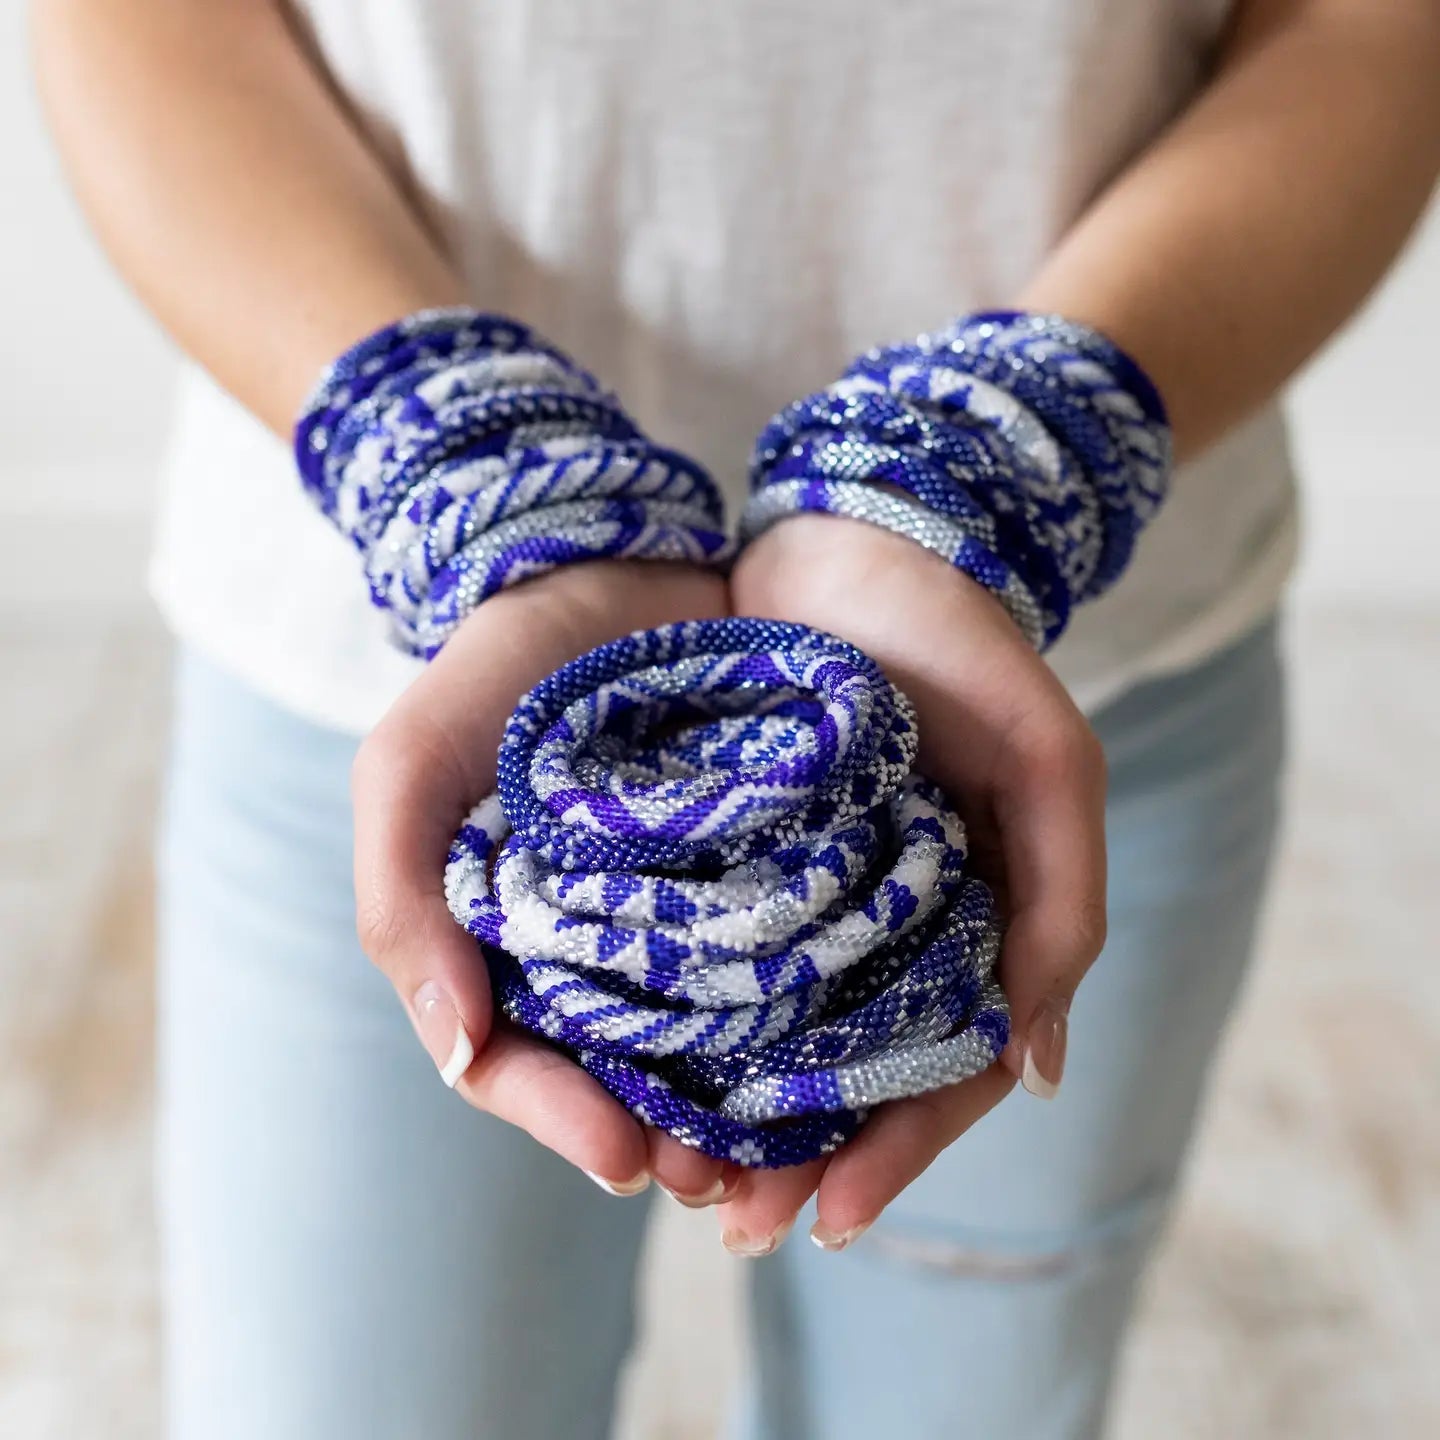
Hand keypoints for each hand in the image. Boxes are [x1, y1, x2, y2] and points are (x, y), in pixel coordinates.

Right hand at [351, 560, 740, 1206]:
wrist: (613, 567)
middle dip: (666, 1139)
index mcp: (501, 940)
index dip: (564, 1123)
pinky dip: (794, 1014)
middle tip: (725, 1183)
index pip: (517, 1063)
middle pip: (618, 1076)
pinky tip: (837, 1050)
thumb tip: (457, 1047)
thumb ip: (400, 896)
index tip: (629, 1160)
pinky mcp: (753, 869)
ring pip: (701, 1039)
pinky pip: (770, 957)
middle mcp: (589, 944)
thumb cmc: (499, 668)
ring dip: (736, 1108)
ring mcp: (674, 912)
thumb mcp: (413, 763)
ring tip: (784, 1151)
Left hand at [718, 515, 1107, 1253]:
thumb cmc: (961, 642)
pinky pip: (712, 954)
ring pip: (773, 1036)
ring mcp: (806, 892)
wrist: (857, 534)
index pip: (940, 1071)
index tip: (830, 1219)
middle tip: (729, 1220)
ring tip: (672, 1175)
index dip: (895, 1153)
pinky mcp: (732, 850)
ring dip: (731, 1117)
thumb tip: (1037, 1065)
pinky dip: (687, 1022)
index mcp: (968, 924)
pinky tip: (638, 1069)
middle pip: (845, 1078)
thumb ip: (1064, 900)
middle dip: (795, 1161)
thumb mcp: (1046, 757)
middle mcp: (885, 926)